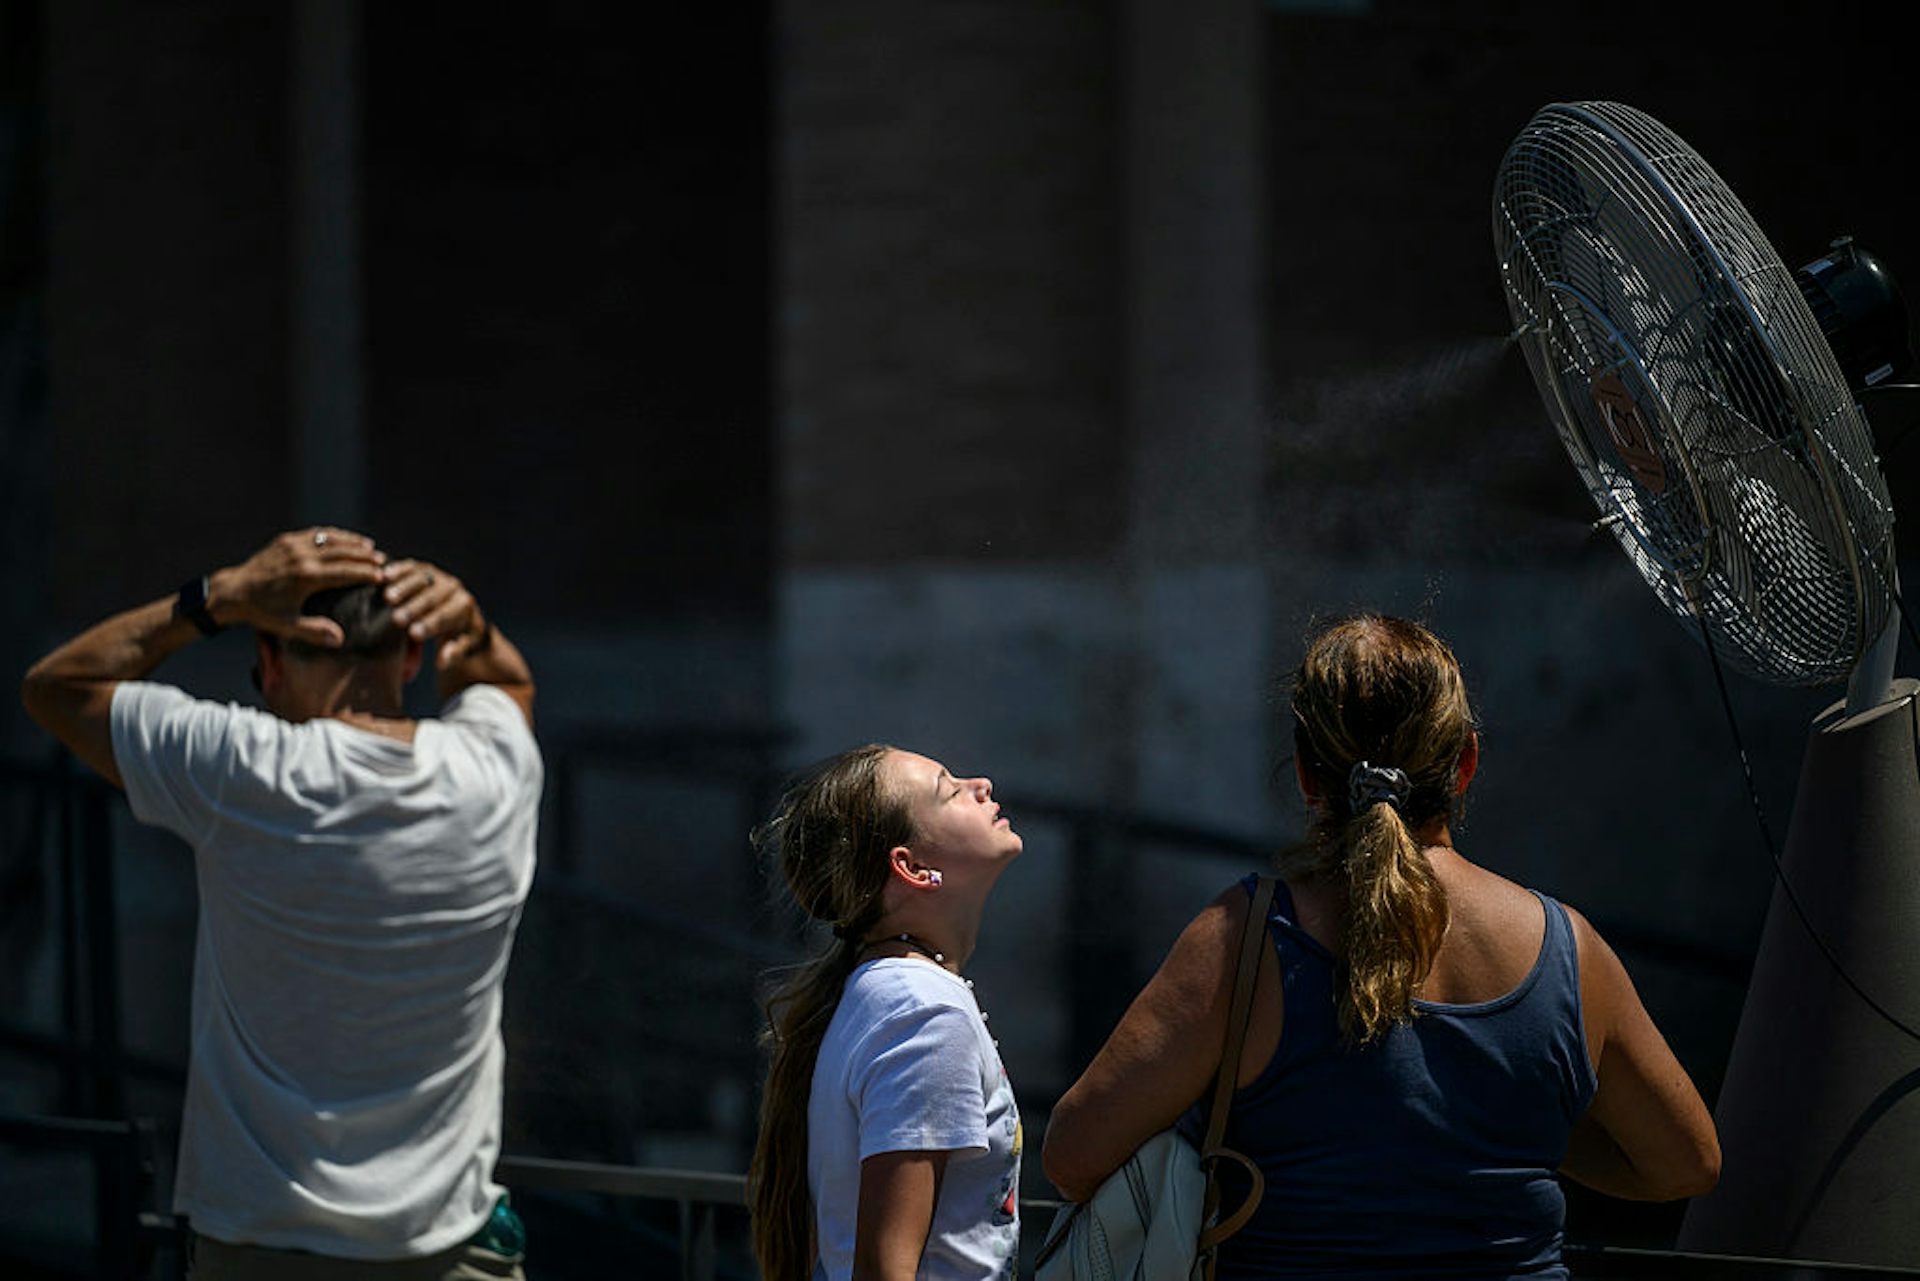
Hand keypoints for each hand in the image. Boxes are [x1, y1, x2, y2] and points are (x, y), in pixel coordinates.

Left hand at [211, 528, 386, 645]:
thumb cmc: (263, 612)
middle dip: (366, 556)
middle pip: (343, 553)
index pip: (345, 572)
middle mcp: (302, 557)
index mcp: (306, 578)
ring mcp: (294, 545)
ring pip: (331, 540)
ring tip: (371, 548)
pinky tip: (347, 539)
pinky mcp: (287, 540)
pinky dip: (335, 536)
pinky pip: (317, 534)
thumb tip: (341, 639)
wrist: (234, 592)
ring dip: (354, 543)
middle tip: (384, 561)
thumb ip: (315, 631)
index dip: (366, 573)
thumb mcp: (288, 626)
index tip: (382, 577)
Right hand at [380, 558, 488, 664]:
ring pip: (421, 579)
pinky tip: (384, 575)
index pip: (446, 616)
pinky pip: (411, 567)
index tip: (414, 634)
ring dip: (404, 588)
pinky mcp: (423, 568)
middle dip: (414, 608)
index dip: (430, 624)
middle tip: (397, 619)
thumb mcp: (462, 646)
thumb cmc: (458, 633)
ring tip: (388, 598)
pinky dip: (398, 570)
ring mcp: (438, 575)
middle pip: (432, 598)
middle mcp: (453, 587)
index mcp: (464, 606)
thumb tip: (442, 662)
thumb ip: (453, 653)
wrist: (460, 611)